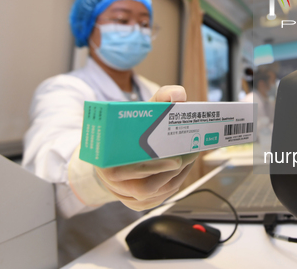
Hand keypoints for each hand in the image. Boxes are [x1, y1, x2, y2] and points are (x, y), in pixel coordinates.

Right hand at [95, 85, 196, 210]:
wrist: (113, 151)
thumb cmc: (128, 131)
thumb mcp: (141, 111)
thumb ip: (161, 98)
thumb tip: (177, 94)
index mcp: (105, 161)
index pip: (125, 171)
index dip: (151, 168)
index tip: (175, 160)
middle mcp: (113, 182)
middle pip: (145, 187)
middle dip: (171, 172)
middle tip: (191, 154)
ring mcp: (125, 195)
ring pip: (155, 194)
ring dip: (178, 177)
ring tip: (191, 158)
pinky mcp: (137, 202)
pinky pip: (159, 198)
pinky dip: (175, 183)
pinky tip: (184, 169)